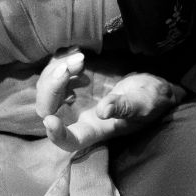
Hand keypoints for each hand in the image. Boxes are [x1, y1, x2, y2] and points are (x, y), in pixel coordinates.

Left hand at [35, 48, 183, 153]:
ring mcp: (73, 96)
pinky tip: (78, 55)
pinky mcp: (73, 79)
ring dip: (57, 70)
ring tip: (81, 59)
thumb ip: (124, 107)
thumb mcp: (142, 104)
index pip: (69, 141)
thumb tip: (103, 111)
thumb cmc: (149, 101)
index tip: (51, 120)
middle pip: (47, 109)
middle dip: (51, 88)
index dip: (56, 135)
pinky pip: (54, 71)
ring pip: (46, 88)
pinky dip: (60, 60)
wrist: (149, 84)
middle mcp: (77, 115)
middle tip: (68, 68)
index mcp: (94, 129)